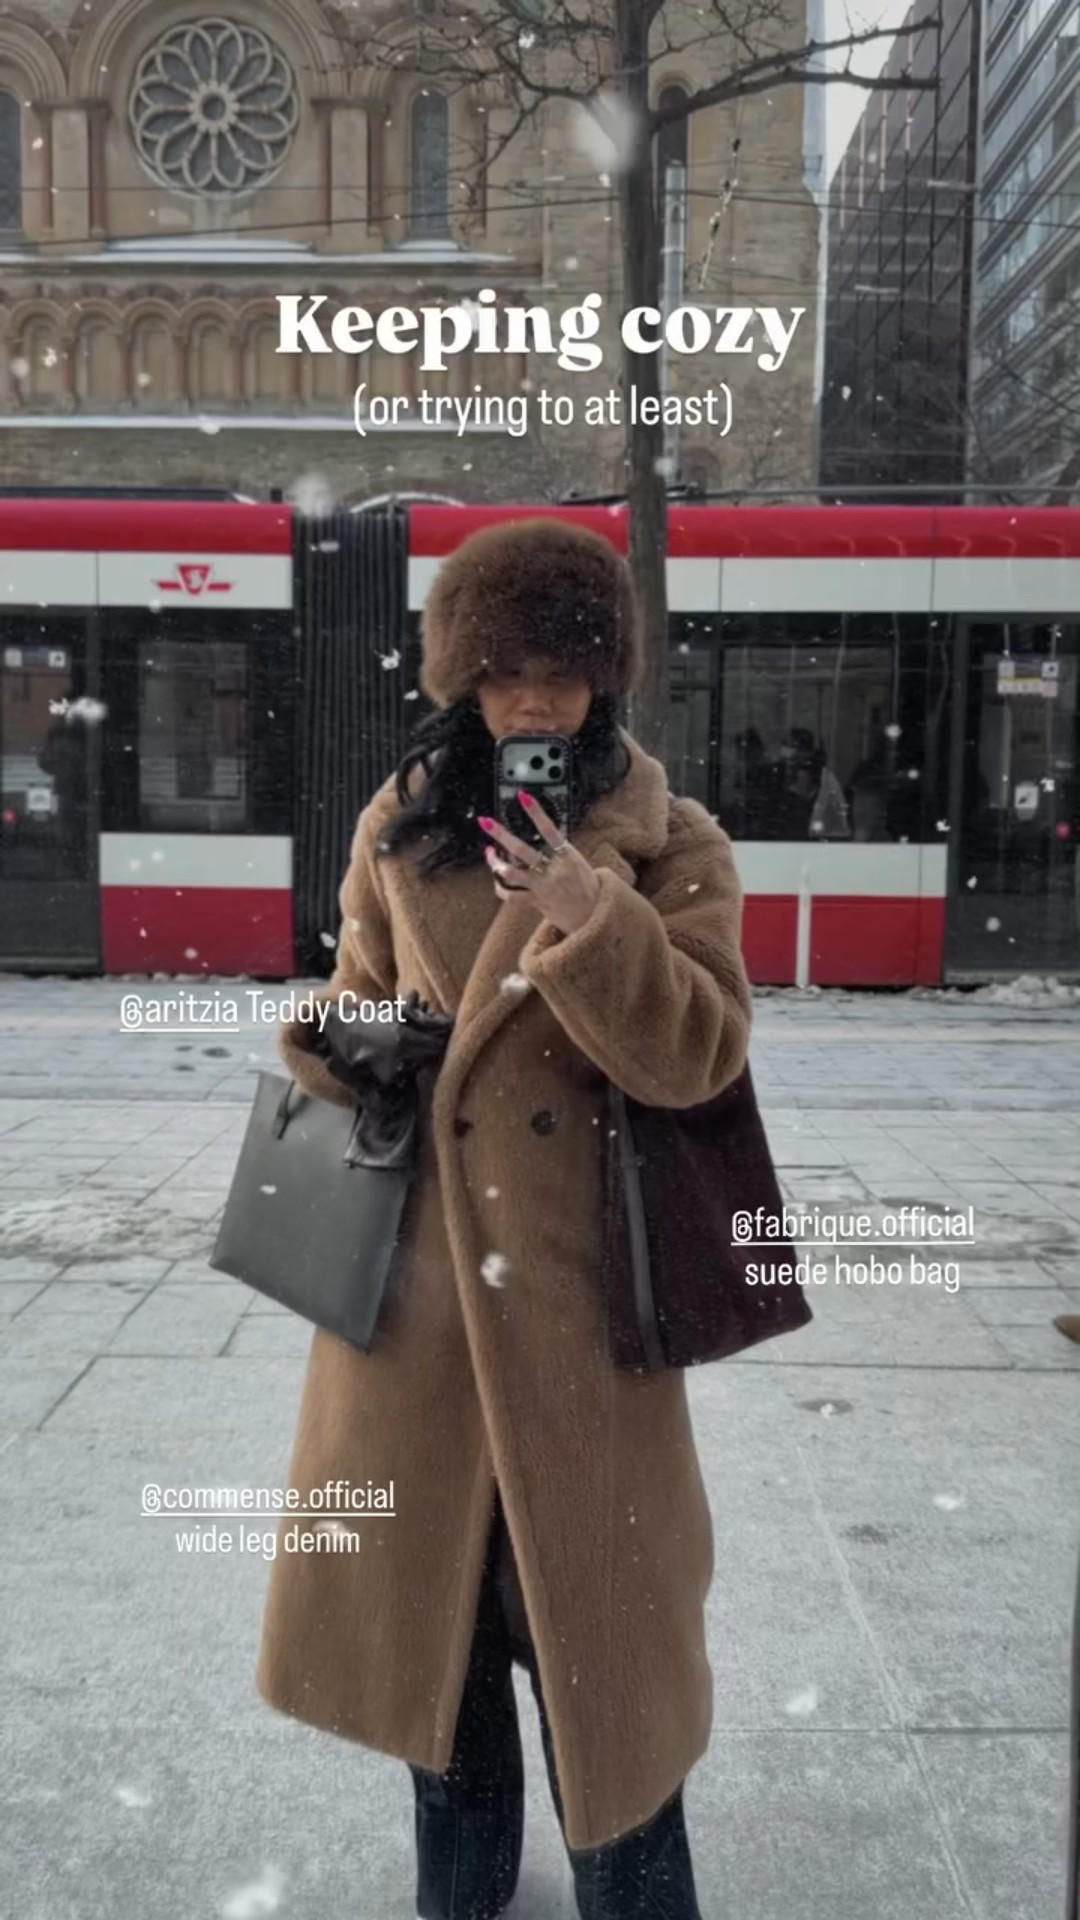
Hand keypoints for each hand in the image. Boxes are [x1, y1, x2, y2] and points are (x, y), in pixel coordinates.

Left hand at [478, 793, 600, 935]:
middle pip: (522, 850)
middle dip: (501, 835)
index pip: (549, 829)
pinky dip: (501, 887)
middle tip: (486, 822)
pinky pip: (512, 896)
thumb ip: (559, 850)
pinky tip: (496, 879)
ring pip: (511, 874)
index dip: (536, 812)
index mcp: (567, 855)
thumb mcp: (578, 861)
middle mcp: (553, 870)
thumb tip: (544, 833)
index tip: (522, 797)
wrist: (594, 915)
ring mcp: (543, 886)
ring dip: (496, 863)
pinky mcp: (537, 902)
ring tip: (489, 853)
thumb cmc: (586, 886)